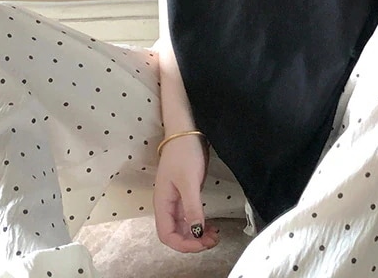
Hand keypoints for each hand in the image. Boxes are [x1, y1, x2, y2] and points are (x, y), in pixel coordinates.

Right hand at [153, 135, 219, 252]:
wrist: (185, 131)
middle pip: (175, 233)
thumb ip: (192, 207)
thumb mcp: (189, 181)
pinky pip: (190, 216)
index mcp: (162, 203)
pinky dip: (199, 223)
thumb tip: (196, 232)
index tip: (201, 244)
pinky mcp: (185, 193)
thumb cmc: (184, 153)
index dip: (182, 245)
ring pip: (183, 226)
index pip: (166, 235)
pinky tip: (210, 225)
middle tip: (213, 241)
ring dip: (197, 234)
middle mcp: (167, 205)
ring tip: (215, 236)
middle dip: (193, 242)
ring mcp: (176, 199)